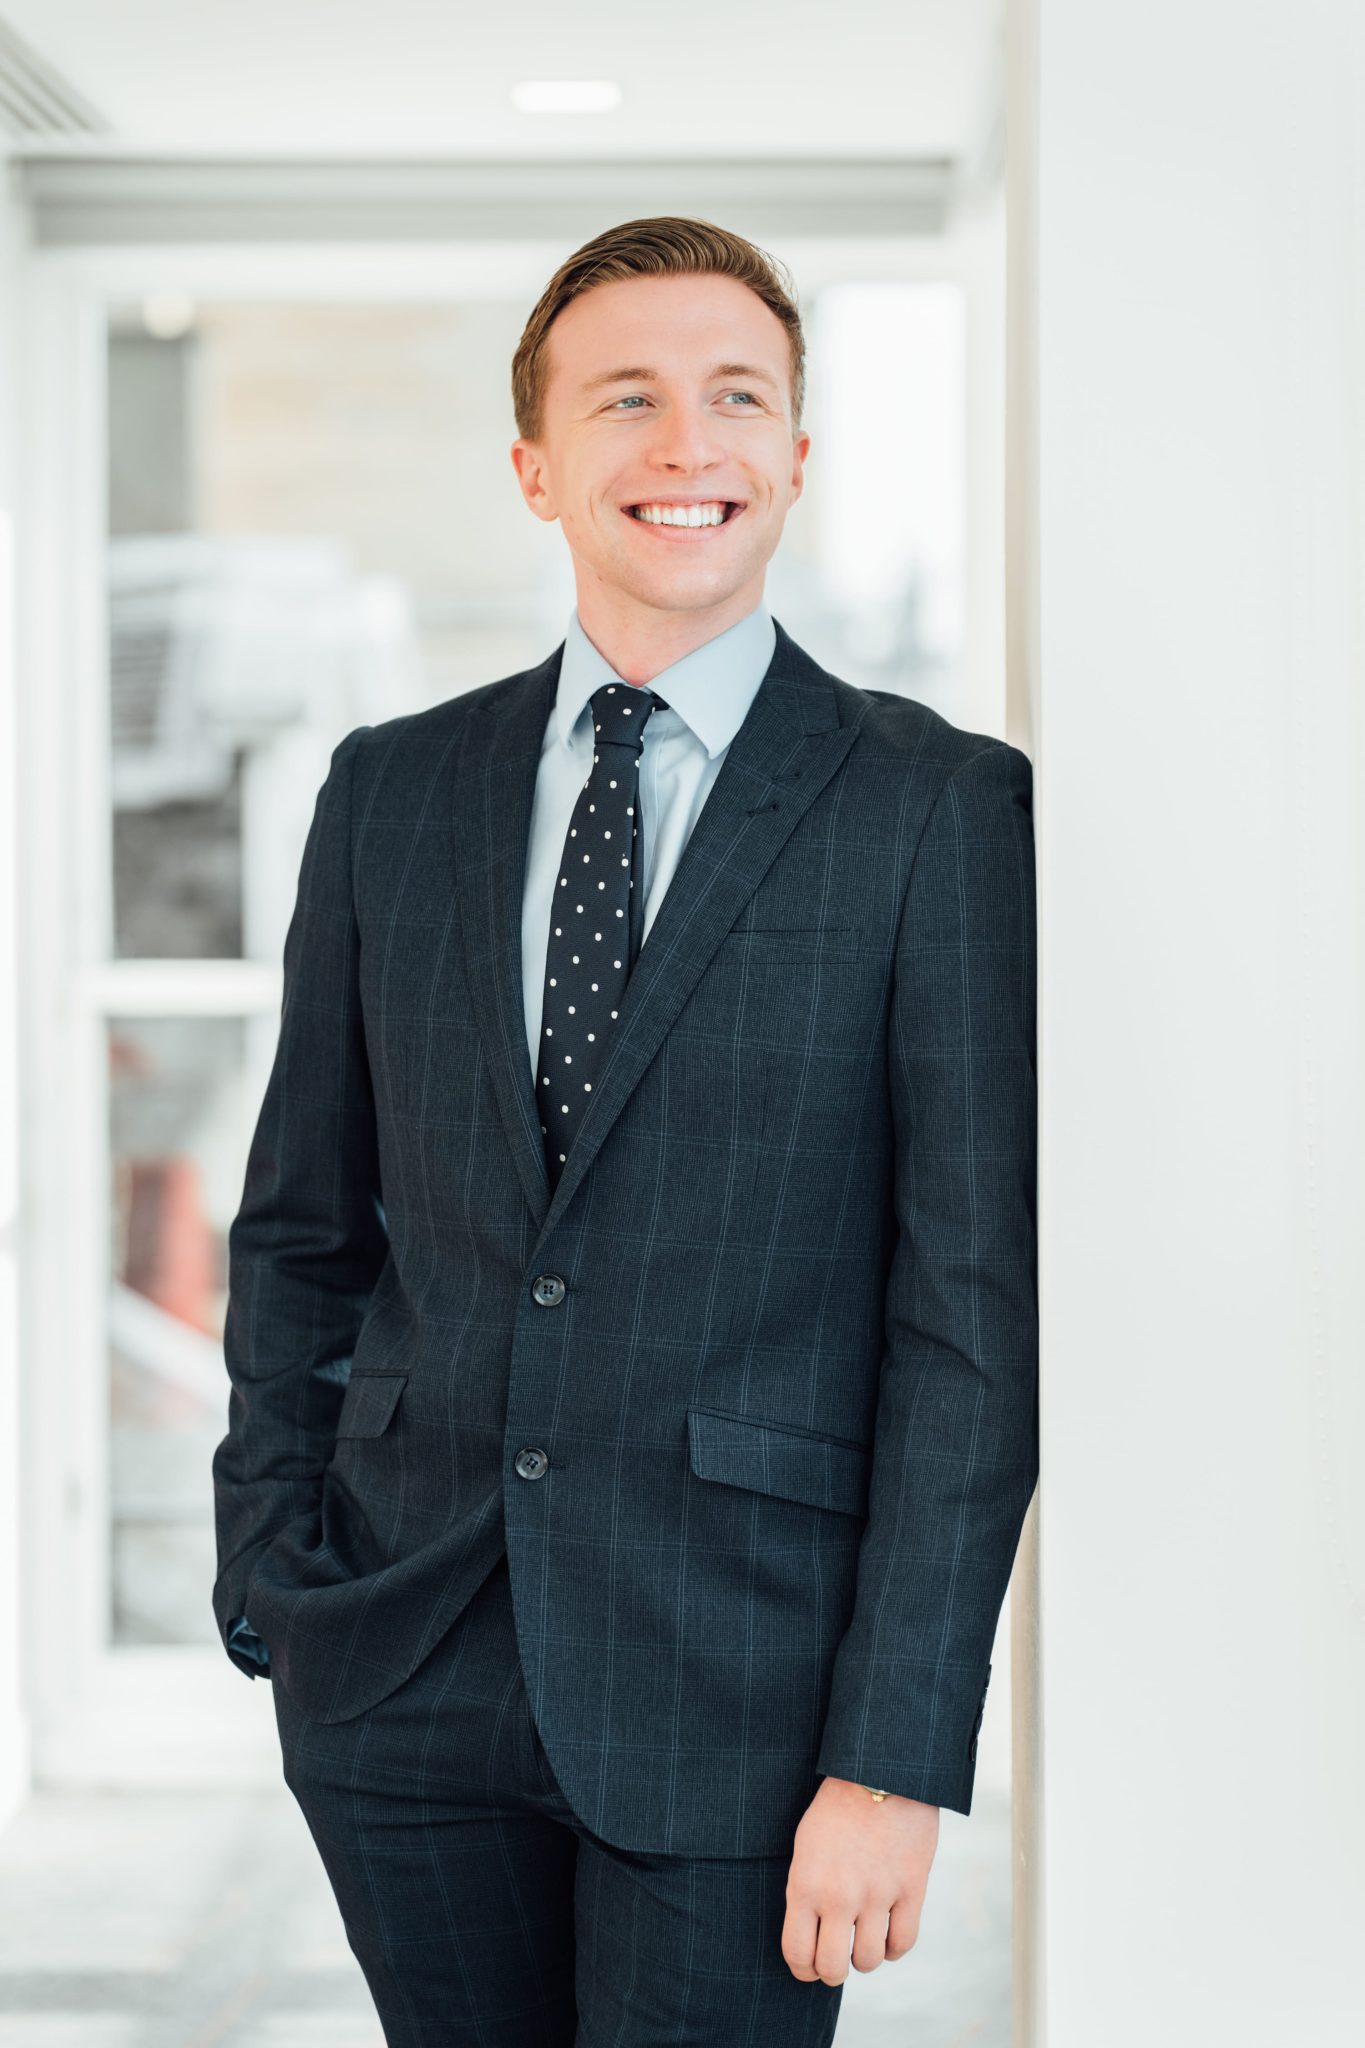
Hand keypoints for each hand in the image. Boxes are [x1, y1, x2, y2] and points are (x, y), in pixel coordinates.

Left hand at [781, 1776, 938, 1984]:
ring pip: (868, 1961)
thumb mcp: (805, 1847)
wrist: (880, 1770)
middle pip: (832, 1969)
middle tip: (835, 1959)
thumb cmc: (836, 1808)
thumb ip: (805, 1893)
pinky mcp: (911, 1888)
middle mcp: (839, 1895)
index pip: (797, 1954)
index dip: (802, 1969)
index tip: (808, 1966)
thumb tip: (809, 1939)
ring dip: (863, 1956)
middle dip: (831, 1971)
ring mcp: (878, 1894)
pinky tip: (886, 1931)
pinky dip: (893, 1947)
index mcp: (805, 1884)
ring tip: (862, 1937)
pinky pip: (902, 1943)